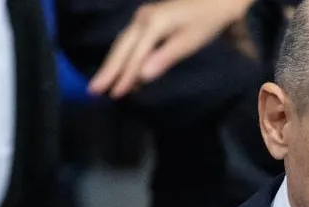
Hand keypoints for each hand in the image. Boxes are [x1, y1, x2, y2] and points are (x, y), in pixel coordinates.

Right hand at [88, 0, 251, 98]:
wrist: (214, 0)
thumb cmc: (205, 23)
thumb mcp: (189, 42)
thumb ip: (165, 58)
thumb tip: (142, 76)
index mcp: (154, 23)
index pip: (136, 55)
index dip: (125, 76)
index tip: (116, 94)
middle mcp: (142, 18)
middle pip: (121, 47)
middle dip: (108, 70)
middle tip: (93, 90)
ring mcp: (142, 17)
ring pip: (122, 43)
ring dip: (112, 64)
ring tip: (100, 84)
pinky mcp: (145, 20)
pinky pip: (129, 40)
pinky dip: (123, 57)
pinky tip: (119, 72)